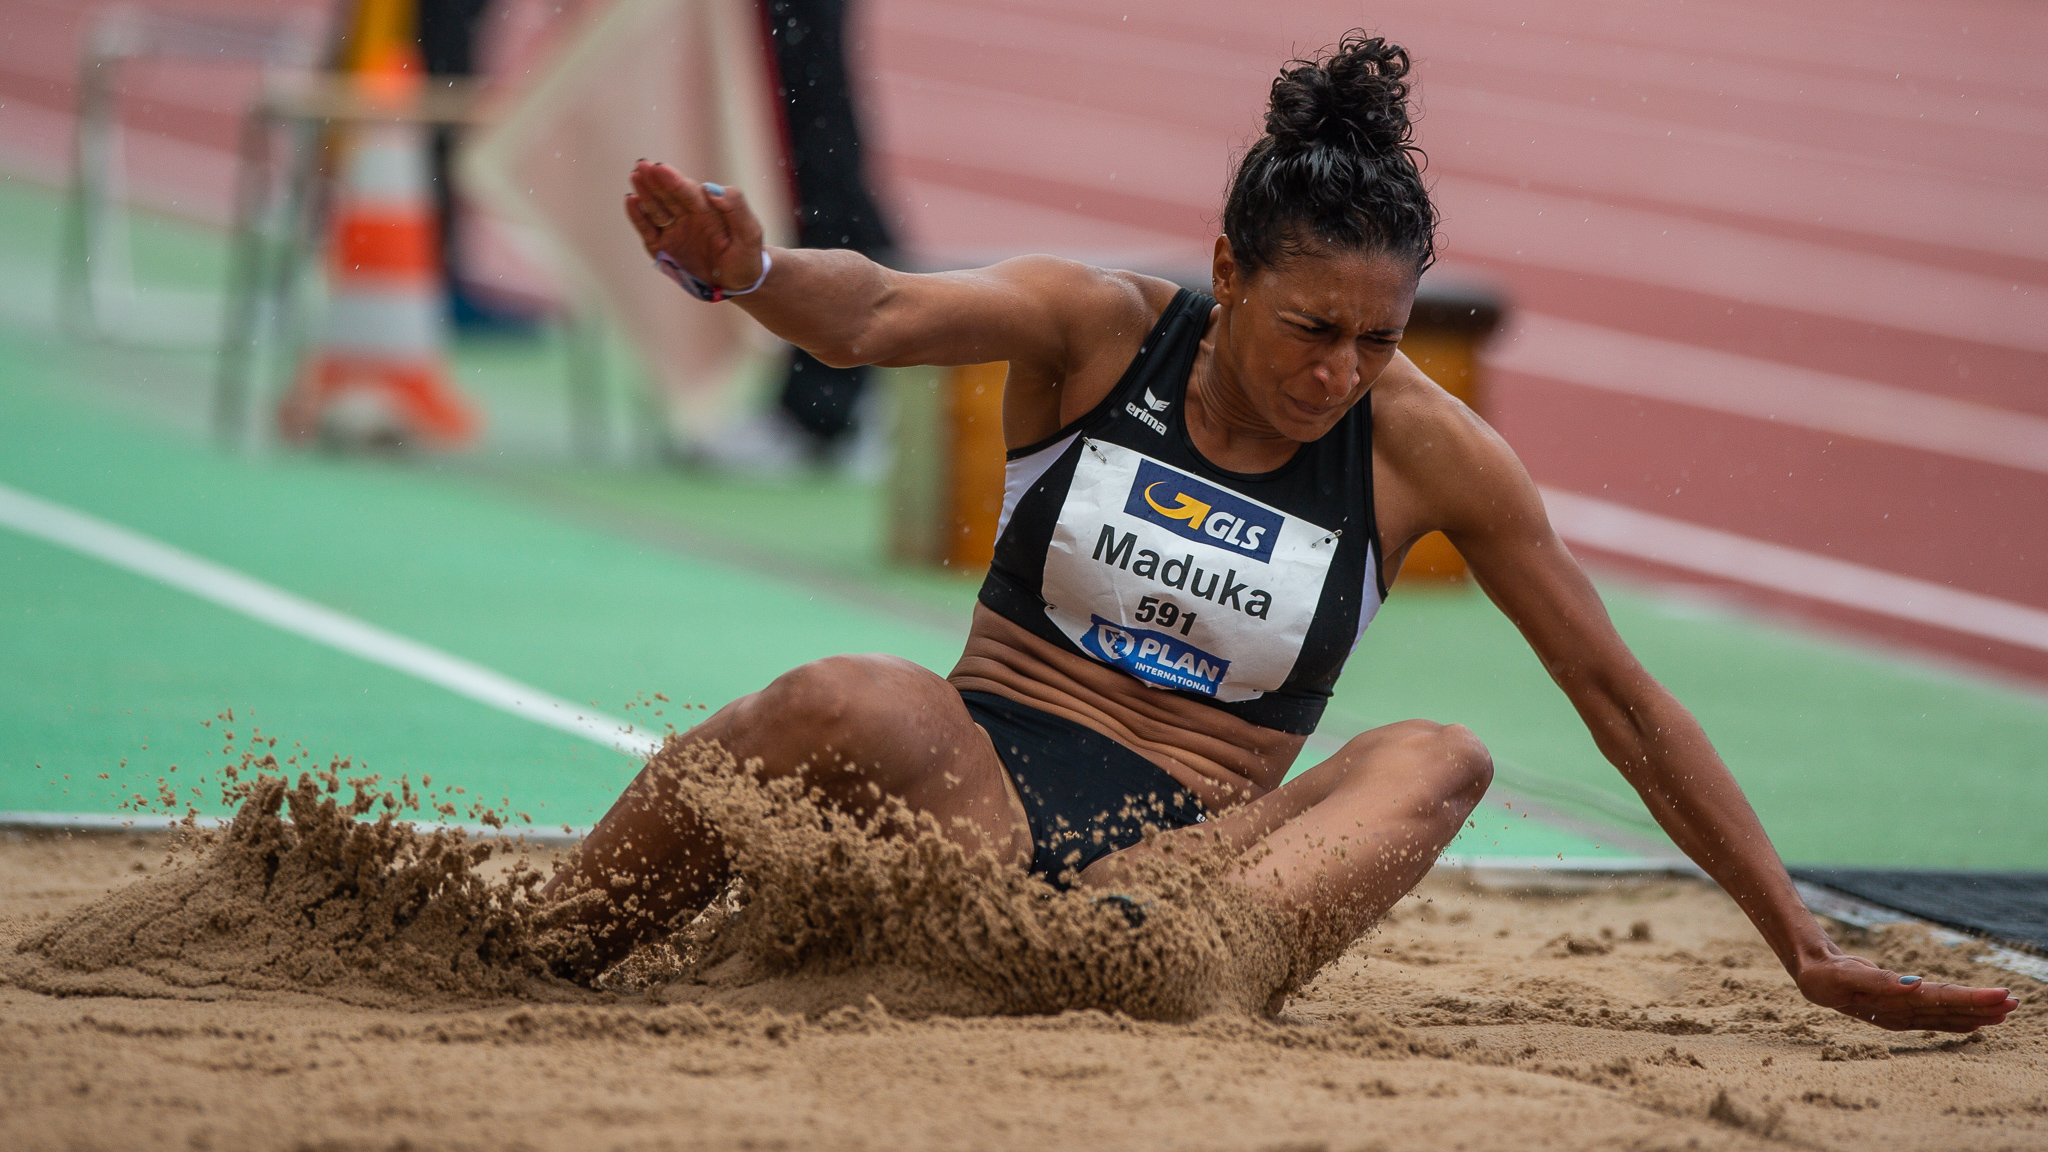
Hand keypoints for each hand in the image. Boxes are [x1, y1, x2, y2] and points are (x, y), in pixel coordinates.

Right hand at [625, 160, 765, 292]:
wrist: (738, 283)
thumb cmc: (747, 256)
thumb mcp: (750, 233)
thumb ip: (736, 208)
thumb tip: (712, 188)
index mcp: (708, 210)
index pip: (689, 192)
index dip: (675, 181)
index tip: (661, 168)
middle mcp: (688, 216)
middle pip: (669, 196)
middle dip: (656, 180)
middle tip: (643, 165)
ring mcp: (674, 230)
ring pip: (656, 208)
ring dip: (645, 193)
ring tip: (635, 176)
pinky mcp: (663, 247)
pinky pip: (648, 230)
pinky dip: (638, 216)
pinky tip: (631, 200)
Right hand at [1796, 946, 2017, 1031]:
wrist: (1811, 976)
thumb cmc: (1824, 976)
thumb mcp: (1844, 976)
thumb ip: (1877, 980)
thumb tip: (1913, 984)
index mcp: (1891, 1004)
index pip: (1939, 1001)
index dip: (1970, 999)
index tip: (1999, 996)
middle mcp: (1901, 1013)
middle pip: (1949, 1011)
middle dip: (1983, 1007)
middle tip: (2015, 1002)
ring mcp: (1902, 1014)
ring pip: (1946, 1015)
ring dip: (1977, 1013)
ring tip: (2007, 1010)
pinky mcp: (1901, 1010)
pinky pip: (1936, 1018)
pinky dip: (1959, 1018)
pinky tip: (1978, 1020)